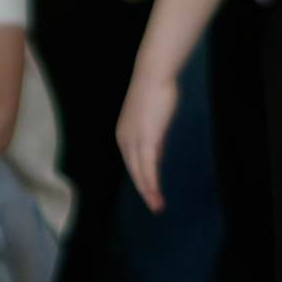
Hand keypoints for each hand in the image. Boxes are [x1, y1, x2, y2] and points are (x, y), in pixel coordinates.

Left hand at [116, 72, 178, 212]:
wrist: (153, 74)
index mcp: (124, 136)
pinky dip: (151, 181)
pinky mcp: (145, 139)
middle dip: (144, 191)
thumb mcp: (152, 119)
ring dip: (149, 192)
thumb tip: (155, 152)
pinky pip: (148, 166)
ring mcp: (134, 140)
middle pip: (134, 172)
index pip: (133, 163)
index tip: (151, 191)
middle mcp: (125, 140)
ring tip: (157, 206)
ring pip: (140, 173)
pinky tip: (155, 193)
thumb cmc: (155, 91)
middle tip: (154, 206)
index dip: (142, 178)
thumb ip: (153, 137)